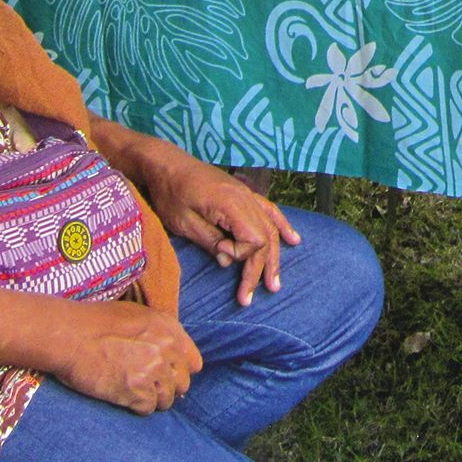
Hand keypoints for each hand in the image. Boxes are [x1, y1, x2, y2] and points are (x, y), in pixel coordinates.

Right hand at [49, 299, 202, 414]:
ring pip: (166, 399)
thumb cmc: (95, 322)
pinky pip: (148, 409)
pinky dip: (137, 407)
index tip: (168, 375)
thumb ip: (159, 333)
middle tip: (146, 386)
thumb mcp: (135, 315)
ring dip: (151, 399)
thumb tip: (171, 355)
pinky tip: (123, 396)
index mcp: (168, 328)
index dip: (180, 370)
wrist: (69, 336)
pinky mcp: (137, 391)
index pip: (193, 362)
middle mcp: (166, 349)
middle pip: (182, 383)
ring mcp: (153, 371)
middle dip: (166, 386)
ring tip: (132, 391)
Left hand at [142, 155, 300, 305]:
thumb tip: (229, 261)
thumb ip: (209, 241)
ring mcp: (247, 195)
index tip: (220, 252)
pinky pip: (269, 211)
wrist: (168, 164)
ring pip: (270, 228)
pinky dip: (282, 226)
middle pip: (265, 238)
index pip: (253, 239)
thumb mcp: (183, 222)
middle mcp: (245, 198)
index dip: (240, 254)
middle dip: (259, 269)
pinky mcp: (244, 194)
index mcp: (231, 204)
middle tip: (249, 297)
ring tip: (274, 283)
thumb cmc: (171, 193)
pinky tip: (293, 240)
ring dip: (274, 256)